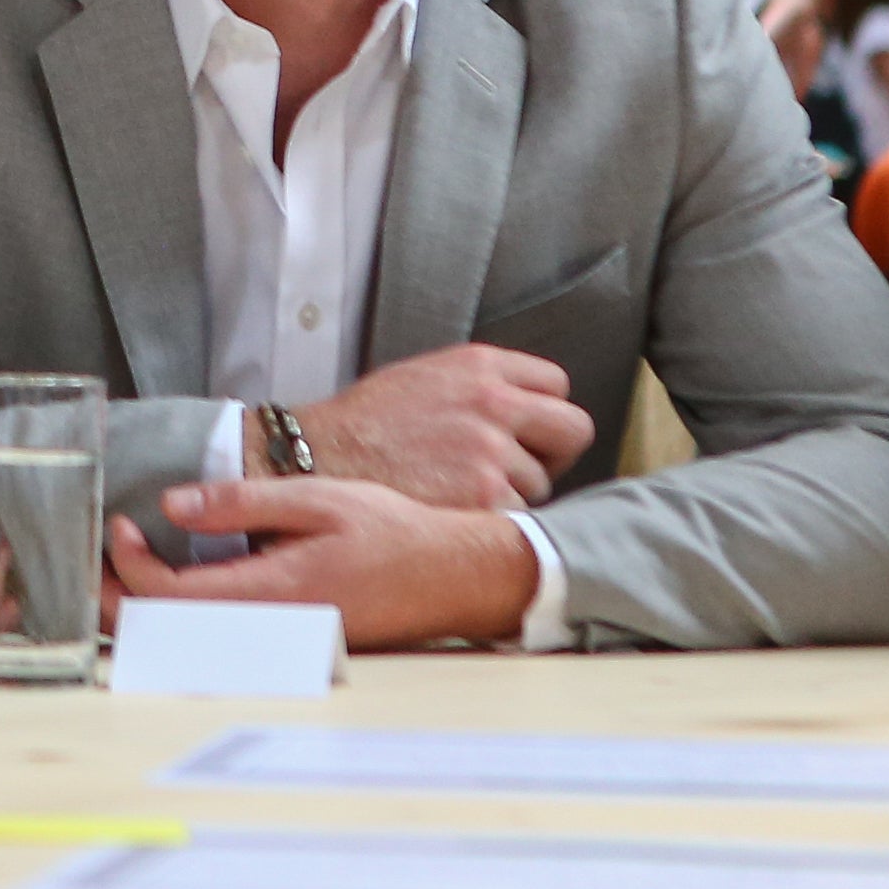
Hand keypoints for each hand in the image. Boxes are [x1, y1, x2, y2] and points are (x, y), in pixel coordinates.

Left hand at [108, 476, 539, 648]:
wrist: (452, 578)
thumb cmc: (393, 535)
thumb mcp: (317, 500)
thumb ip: (242, 502)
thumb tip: (174, 504)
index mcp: (272, 592)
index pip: (170, 595)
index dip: (130, 565)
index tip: (121, 526)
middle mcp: (267, 628)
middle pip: (165, 629)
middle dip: (115, 599)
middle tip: (90, 560)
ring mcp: (275, 643)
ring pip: (187, 639)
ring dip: (144, 609)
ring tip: (118, 571)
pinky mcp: (283, 644)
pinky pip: (216, 639)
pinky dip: (180, 616)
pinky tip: (168, 587)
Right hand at [276, 344, 595, 507]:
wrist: (316, 460)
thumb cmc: (361, 426)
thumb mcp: (422, 378)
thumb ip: (476, 387)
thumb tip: (517, 409)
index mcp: (480, 365)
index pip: (556, 385)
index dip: (541, 415)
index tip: (525, 434)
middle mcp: (494, 401)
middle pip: (573, 429)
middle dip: (552, 454)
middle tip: (519, 470)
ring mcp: (492, 449)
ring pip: (541, 484)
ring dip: (511, 494)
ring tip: (459, 492)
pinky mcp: (484, 494)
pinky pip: (515, 517)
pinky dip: (488, 522)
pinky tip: (453, 513)